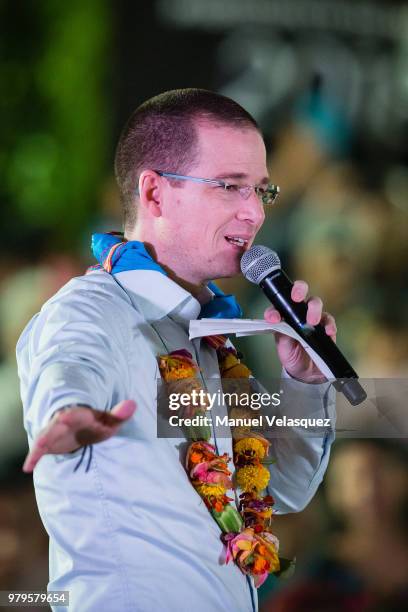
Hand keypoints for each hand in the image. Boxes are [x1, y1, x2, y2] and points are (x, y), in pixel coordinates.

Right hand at [22, 399, 136, 472]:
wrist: (82, 428)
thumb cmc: (96, 424)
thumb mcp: (108, 420)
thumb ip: (120, 414)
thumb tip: (133, 404)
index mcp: (78, 415)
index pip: (74, 415)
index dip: (70, 417)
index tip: (64, 418)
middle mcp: (62, 423)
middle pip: (55, 426)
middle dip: (50, 431)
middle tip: (42, 440)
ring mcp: (53, 433)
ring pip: (44, 438)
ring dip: (40, 445)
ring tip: (33, 457)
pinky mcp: (48, 445)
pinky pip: (38, 451)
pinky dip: (33, 458)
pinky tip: (27, 468)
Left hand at [264, 280, 336, 383]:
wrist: (306, 372)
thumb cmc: (292, 355)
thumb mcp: (282, 346)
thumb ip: (280, 333)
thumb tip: (279, 321)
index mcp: (283, 315)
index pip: (278, 304)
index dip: (275, 308)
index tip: (274, 318)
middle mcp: (297, 312)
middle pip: (300, 292)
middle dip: (299, 290)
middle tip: (296, 298)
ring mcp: (312, 317)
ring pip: (315, 303)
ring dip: (314, 309)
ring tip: (311, 321)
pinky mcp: (325, 326)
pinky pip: (329, 320)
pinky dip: (329, 324)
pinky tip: (327, 332)